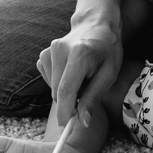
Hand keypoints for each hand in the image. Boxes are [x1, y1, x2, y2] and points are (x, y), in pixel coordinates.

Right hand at [38, 5, 123, 126]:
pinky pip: (47, 80)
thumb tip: (82, 121)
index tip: (66, 126)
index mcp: (79, 54)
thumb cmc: (107, 50)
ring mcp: (48, 51)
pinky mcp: (43, 54)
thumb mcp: (109, 74)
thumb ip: (93, 97)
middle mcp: (59, 50)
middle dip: (69, 101)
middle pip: (57, 92)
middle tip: (86, 94)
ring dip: (65, 92)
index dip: (65, 111)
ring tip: (80, 79)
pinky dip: (58, 83)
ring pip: (51, 88)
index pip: (66, 89)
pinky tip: (70, 74)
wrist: (95, 26)